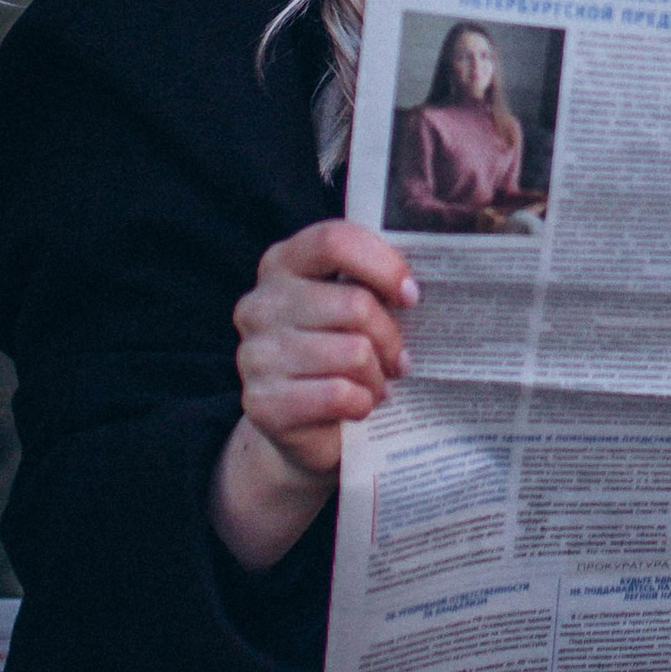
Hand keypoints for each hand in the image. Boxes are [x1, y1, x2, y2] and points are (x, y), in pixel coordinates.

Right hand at [209, 219, 417, 572]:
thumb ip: (375, 284)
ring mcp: (254, 354)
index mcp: (282, 265)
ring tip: (376, 385)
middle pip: (354, 304)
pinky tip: (358, 406)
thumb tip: (416, 285)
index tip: (410, 296)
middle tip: (399, 359)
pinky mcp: (262, 402)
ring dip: (377, 376)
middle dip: (390, 337)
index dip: (383, 265)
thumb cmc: (342, 355)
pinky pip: (339, 394)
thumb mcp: (356, 310)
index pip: (335, 241)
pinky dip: (362, 404)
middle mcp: (259, 304)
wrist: (311, 430)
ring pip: (352, 353)